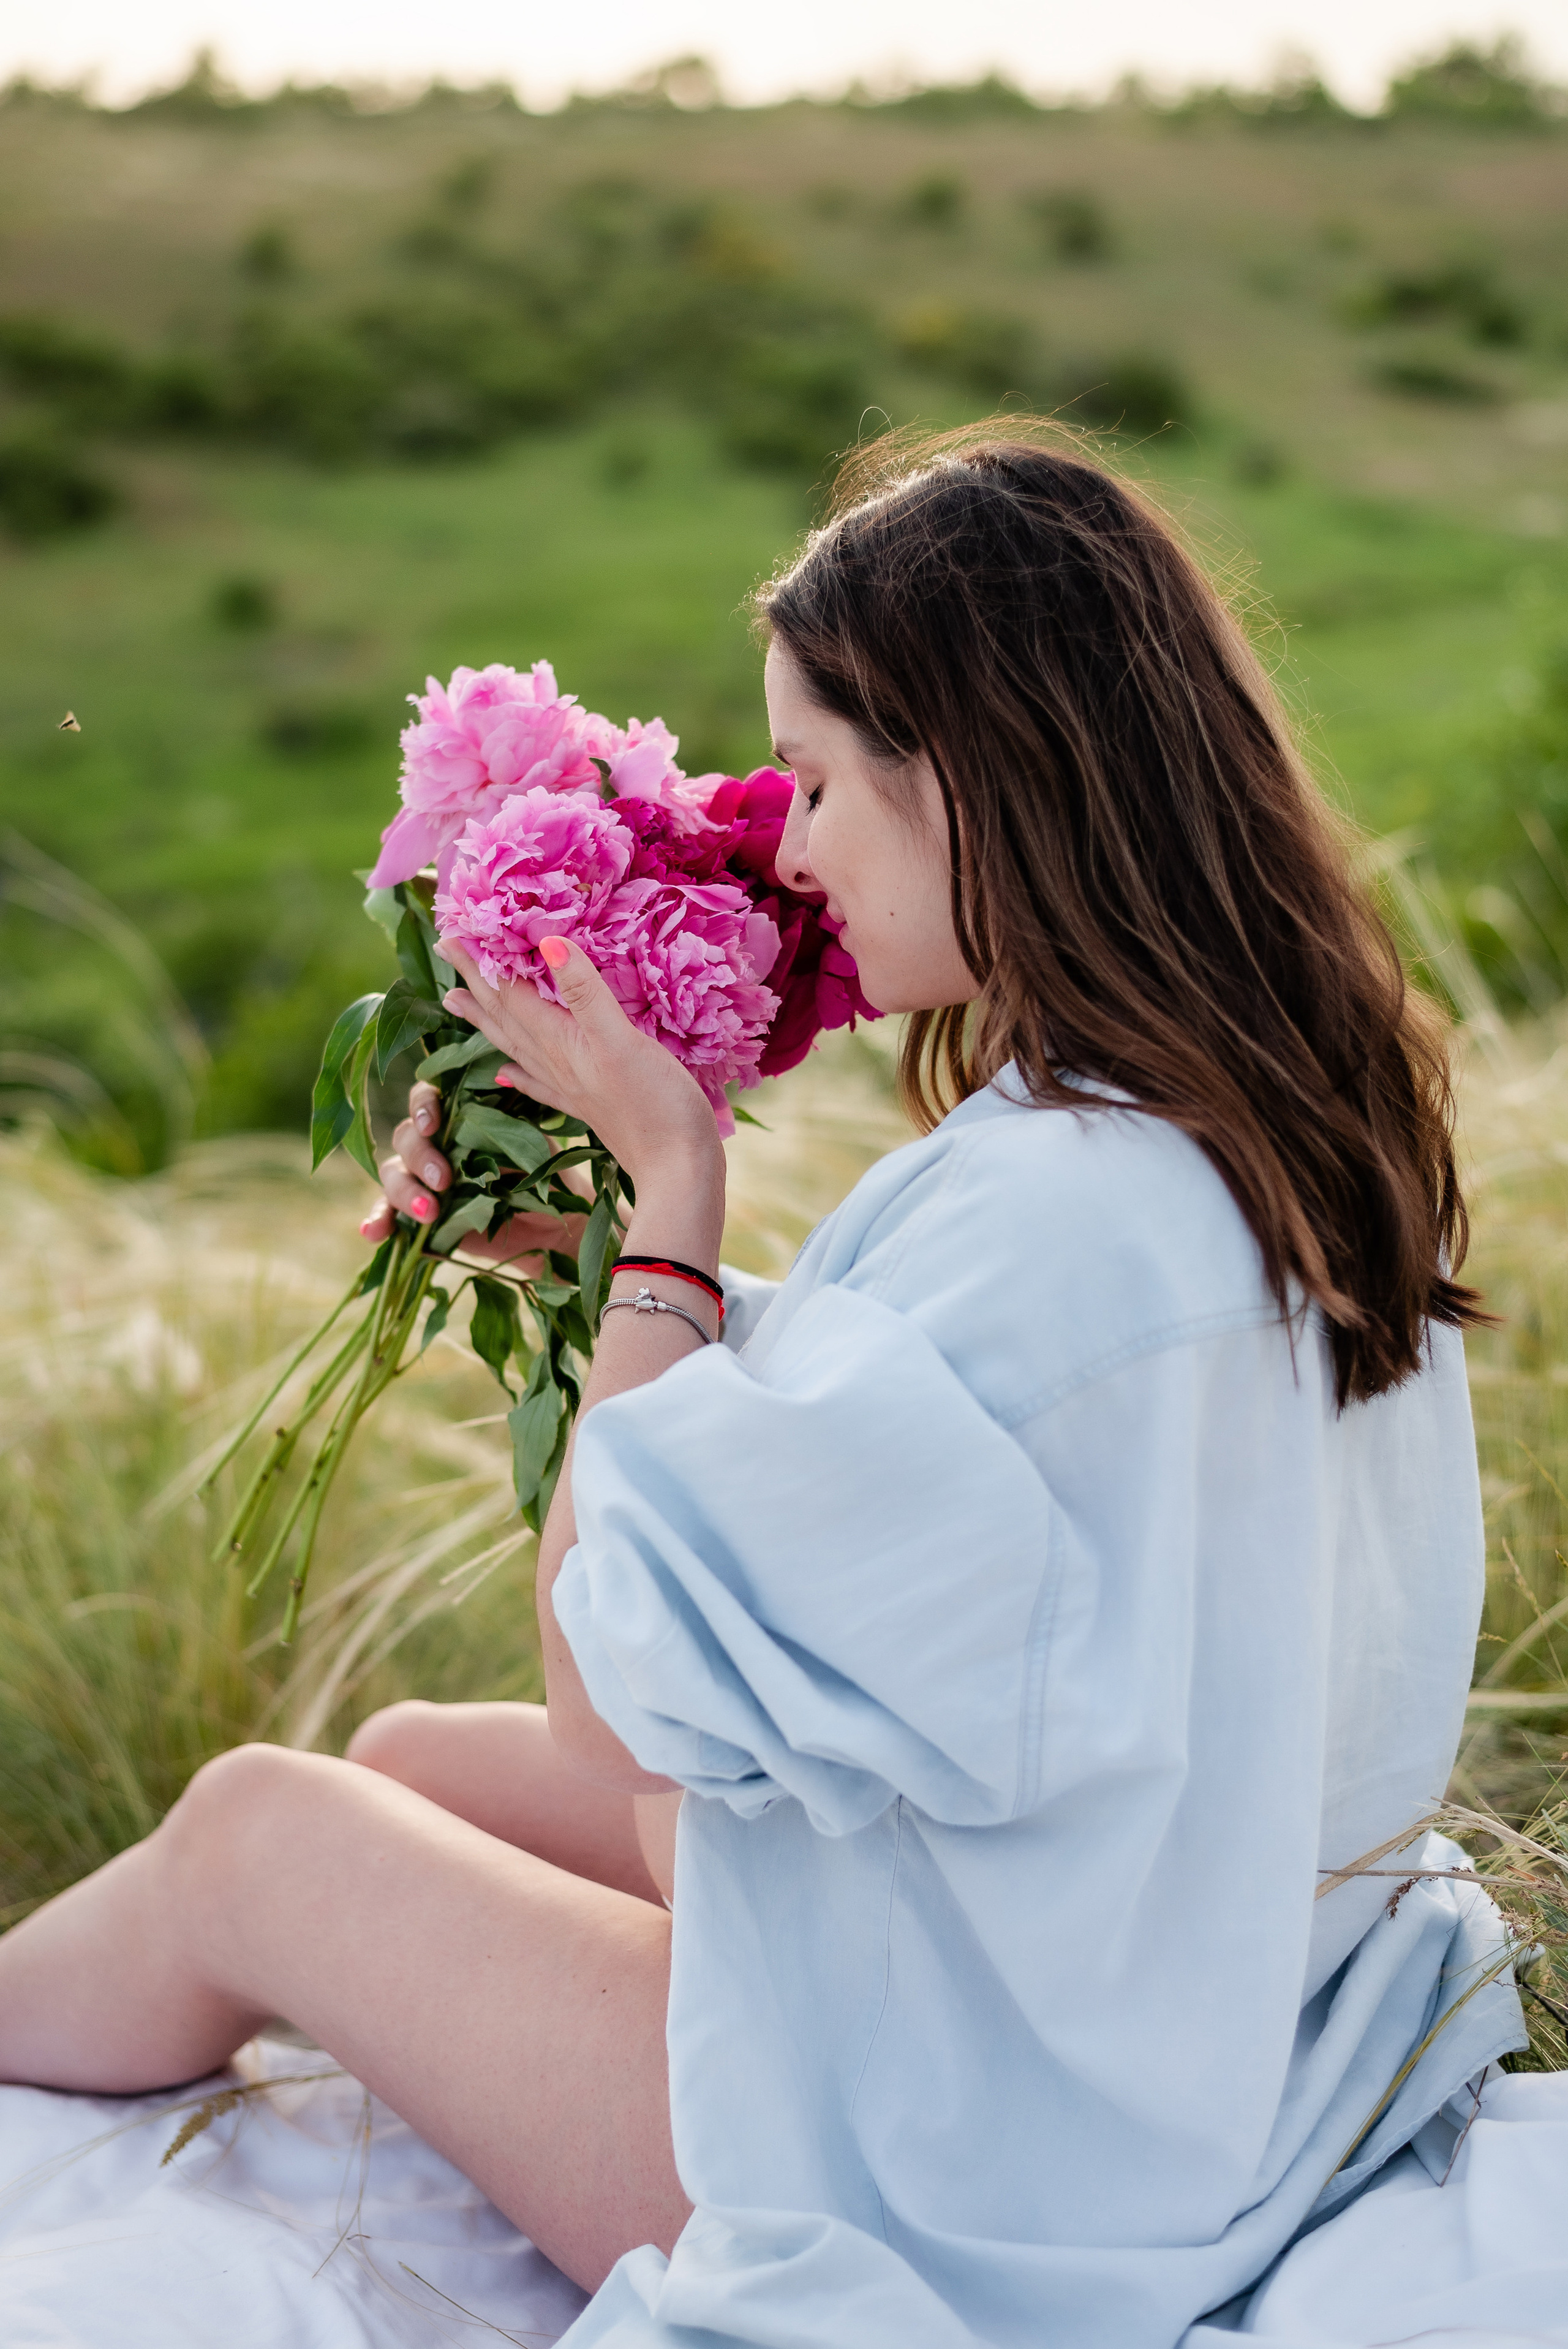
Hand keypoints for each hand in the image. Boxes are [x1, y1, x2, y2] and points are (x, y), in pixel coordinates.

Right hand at [359, 1077, 589, 1272]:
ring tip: (428, 1212)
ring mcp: (422, 1180)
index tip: (432, 1126)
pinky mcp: (418, 1214)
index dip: (422, 1107)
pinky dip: (377, 1221)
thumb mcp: (531, 1144)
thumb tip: (501, 1083)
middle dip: (420, 1158)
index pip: (426, 1098)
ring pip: (392, 1174)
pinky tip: (372, 1232)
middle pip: (406, 1138)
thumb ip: (510, 1119)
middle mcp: (434, 1144)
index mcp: (458, 1117)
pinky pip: (388, 1214)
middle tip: (443, 1181)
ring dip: (403, 1191)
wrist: (552, 1222)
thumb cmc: (543, 1173)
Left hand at [439, 936, 723, 1201]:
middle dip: (473, 983)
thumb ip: (585, 993)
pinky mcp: (588, 1108)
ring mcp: (570, 1088)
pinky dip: (519, 1073)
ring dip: (486, 1020)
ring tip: (455, 1002)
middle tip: (444, 950)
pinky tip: (506, 1074)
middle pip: (504, 1017)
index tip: (451, 932)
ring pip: (514, 1046)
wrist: (678, 1173)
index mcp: (560, 1043)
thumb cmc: (658, 1106)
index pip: (509, 994)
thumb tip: (549, 943)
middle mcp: (556, 1064)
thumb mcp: (622, 1041)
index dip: (481, 962)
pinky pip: (539, 1083)